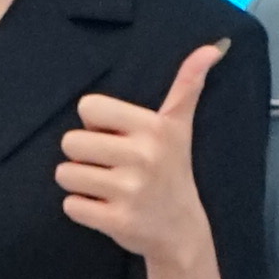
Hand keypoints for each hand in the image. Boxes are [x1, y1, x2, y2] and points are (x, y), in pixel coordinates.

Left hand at [57, 40, 229, 263]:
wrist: (182, 231)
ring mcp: (130, 191)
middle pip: (70, 142)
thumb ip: (188, 83)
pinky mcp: (117, 221)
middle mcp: (143, 156)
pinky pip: (70, 206)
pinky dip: (82, 208)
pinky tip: (106, 208)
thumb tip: (214, 46)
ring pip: (65, 174)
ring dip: (79, 183)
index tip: (118, 138)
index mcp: (154, 127)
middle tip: (111, 166)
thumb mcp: (180, 126)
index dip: (96, 124)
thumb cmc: (173, 171)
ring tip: (107, 187)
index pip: (87, 107)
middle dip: (83, 156)